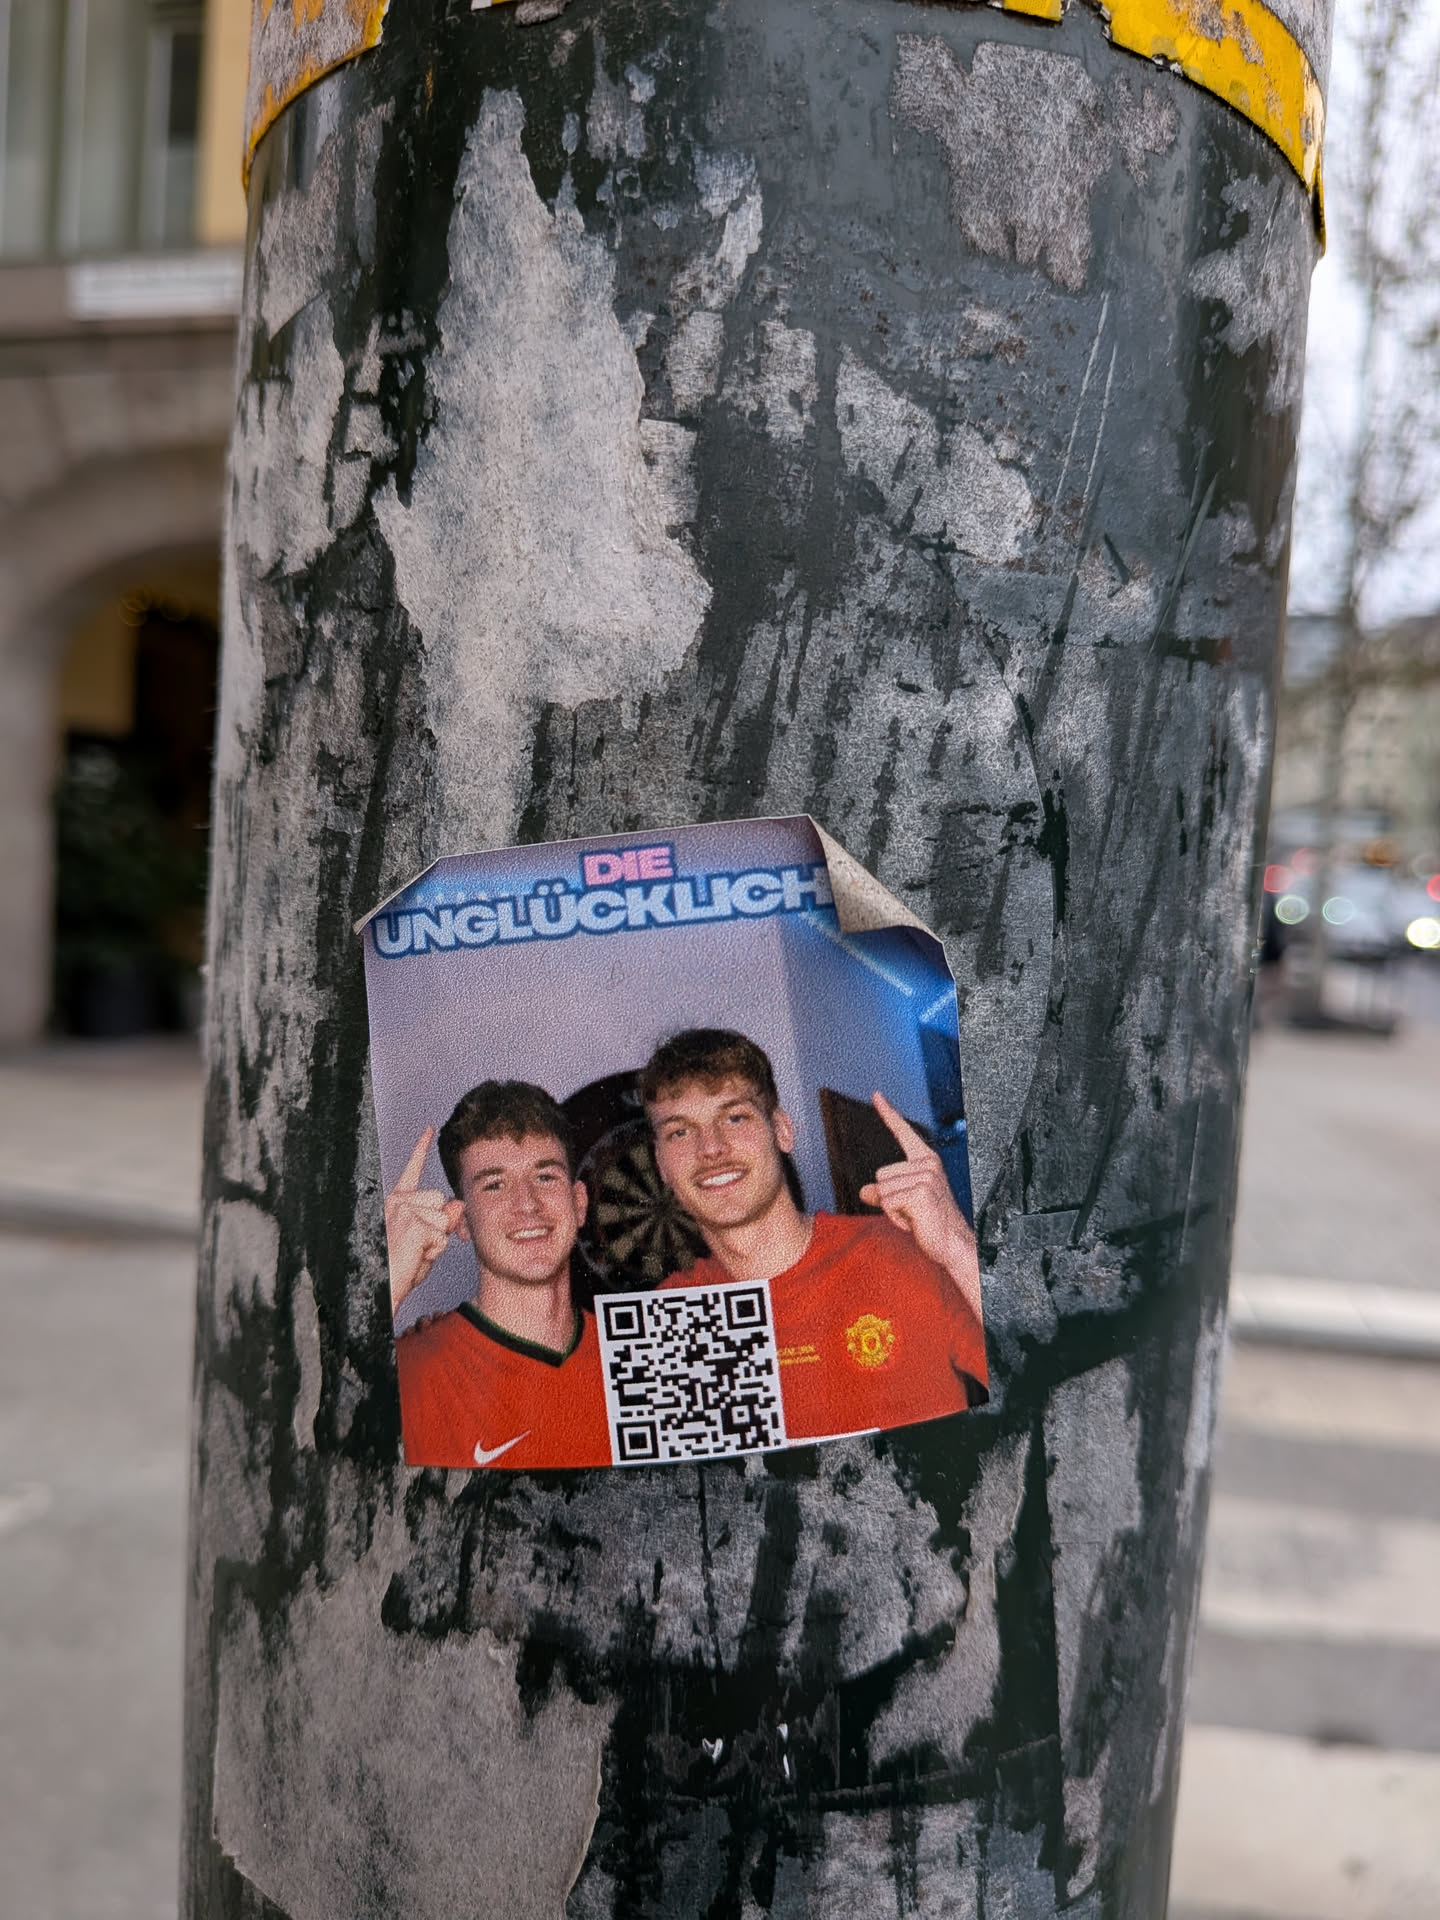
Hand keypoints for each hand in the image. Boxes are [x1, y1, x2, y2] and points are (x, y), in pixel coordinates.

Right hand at [384, 1127, 464, 1310]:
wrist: (377, 1289)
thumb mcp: (424, 1243)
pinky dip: (433, 1252)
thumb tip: (456, 1203)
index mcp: (396, 1203)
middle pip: (442, 1201)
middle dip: (438, 1227)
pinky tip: (413, 1256)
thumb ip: (441, 1222)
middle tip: (415, 1247)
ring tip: (412, 1252)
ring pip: (444, 1218)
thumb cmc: (396, 1271)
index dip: (420, 1149)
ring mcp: (405, 1210)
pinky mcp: (413, 1223)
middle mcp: (398, 1201)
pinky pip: (442, 1236)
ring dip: (436, 1240)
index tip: (429, 1129)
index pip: (413, 1171)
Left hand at [859, 1092, 980, 1322]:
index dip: (888, 1113)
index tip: (876, 1094)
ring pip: (882, 1191)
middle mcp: (927, 1164)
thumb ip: (883, 1194)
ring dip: (893, 1210)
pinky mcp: (920, 1193)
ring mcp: (925, 1178)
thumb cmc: (932, 1223)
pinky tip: (915, 1222)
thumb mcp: (905, 1203)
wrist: (954, 1244)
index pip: (903, 1132)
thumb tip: (863, 1191)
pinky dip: (896, 1218)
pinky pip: (887, 1204)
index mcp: (926, 1160)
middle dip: (890, 1198)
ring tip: (916, 1216)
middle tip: (914, 1211)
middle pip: (881, 1175)